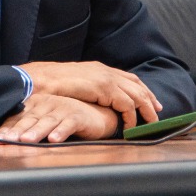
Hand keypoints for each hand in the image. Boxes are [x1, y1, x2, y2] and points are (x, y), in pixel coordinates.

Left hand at [0, 92, 118, 142]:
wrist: (93, 116)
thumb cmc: (63, 121)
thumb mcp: (43, 123)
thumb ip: (26, 130)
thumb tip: (4, 143)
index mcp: (35, 105)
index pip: (18, 117)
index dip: (7, 128)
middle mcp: (47, 104)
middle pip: (30, 119)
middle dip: (17, 131)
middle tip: (7, 141)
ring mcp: (63, 109)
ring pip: (47, 121)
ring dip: (36, 131)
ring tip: (26, 140)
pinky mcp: (78, 117)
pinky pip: (68, 124)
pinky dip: (61, 131)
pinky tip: (54, 139)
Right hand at [17, 61, 161, 130]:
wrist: (37, 80)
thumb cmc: (47, 85)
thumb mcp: (71, 85)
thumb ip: (85, 89)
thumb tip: (90, 99)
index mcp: (98, 69)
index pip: (126, 77)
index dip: (140, 88)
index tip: (149, 99)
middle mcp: (105, 71)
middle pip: (136, 84)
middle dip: (149, 98)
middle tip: (158, 111)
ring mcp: (106, 78)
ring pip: (136, 94)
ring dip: (146, 108)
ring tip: (151, 122)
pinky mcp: (104, 88)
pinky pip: (126, 104)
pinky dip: (132, 116)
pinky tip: (131, 126)